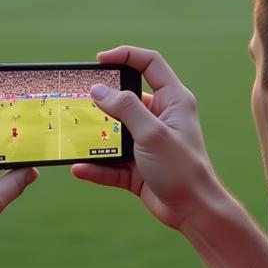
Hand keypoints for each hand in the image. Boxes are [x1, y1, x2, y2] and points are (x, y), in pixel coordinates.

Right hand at [71, 46, 221, 229]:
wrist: (193, 212)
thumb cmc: (182, 169)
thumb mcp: (152, 134)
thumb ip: (126, 108)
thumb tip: (99, 91)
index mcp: (173, 101)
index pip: (150, 64)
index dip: (125, 56)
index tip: (100, 61)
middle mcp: (161, 118)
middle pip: (126, 99)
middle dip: (102, 101)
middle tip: (78, 101)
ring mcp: (148, 144)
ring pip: (115, 133)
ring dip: (96, 137)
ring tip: (73, 136)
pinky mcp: (138, 168)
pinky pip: (111, 164)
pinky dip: (96, 167)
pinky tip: (80, 169)